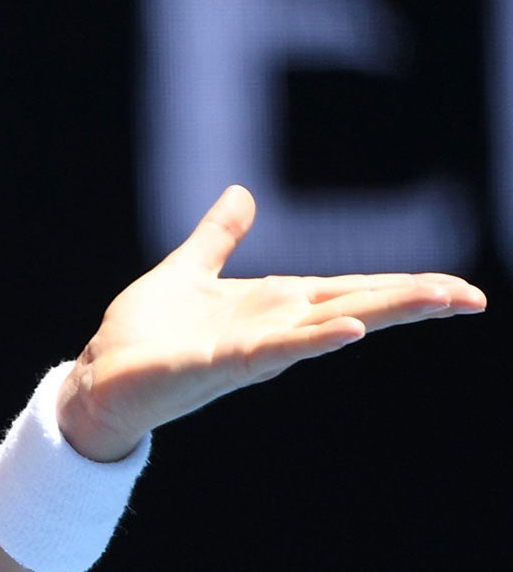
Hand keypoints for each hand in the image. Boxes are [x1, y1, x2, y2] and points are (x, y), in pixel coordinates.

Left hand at [57, 185, 487, 460]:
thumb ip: (218, 236)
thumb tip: (242, 193)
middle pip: (356, 306)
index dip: (403, 284)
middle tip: (474, 298)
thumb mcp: (187, 271)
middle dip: (414, 300)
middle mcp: (273, 328)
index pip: (351, 289)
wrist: (98, 378)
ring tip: (436, 300)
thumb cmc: (143, 335)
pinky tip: (351, 328)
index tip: (461, 287)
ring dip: (381, 313)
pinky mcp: (219, 363)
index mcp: (272, 305)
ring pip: (328, 325)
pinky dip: (314, 338)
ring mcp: (251, 348)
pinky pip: (274, 349)